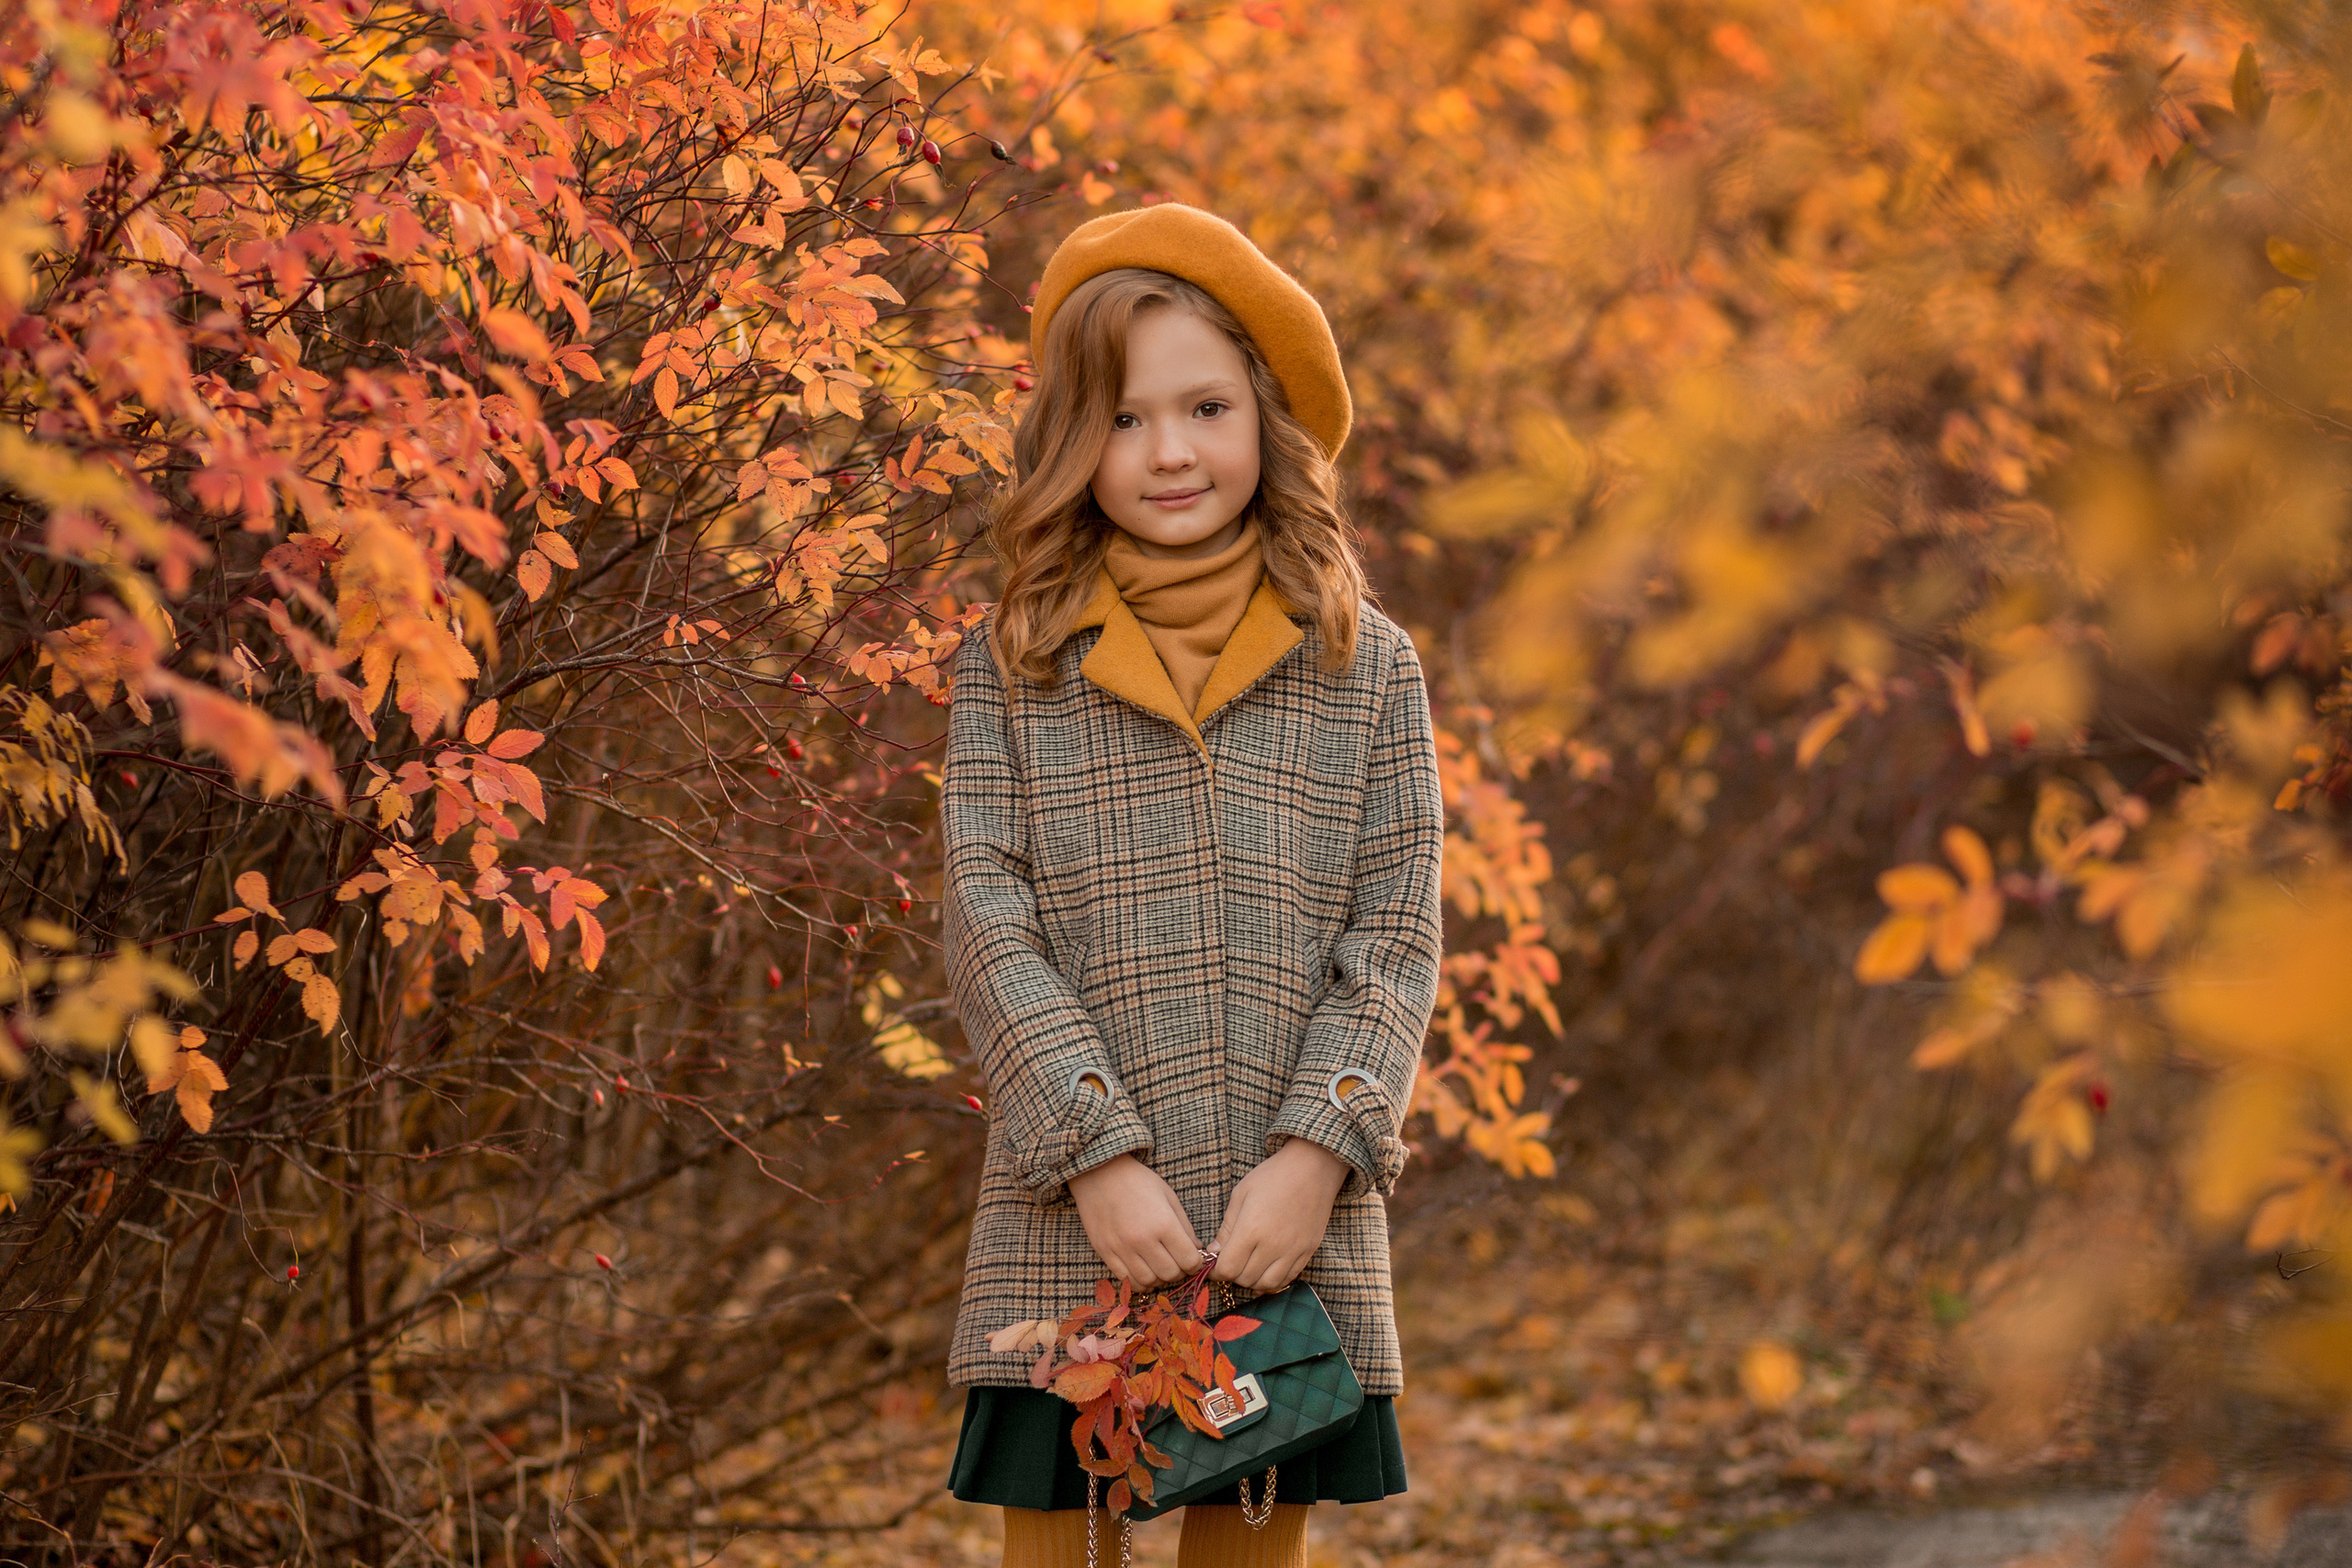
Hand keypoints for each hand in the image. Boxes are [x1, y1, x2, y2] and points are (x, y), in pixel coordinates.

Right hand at [1068, 1154, 1203, 1289]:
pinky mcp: (1105, 1252)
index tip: (1193, 1258)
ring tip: (1160, 1266)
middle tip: (1178, 1262)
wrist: (1099, 1173)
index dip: (1196, 1263)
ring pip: (1149, 1281)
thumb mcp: (1169, 1197)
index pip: (1189, 1260)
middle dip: (1179, 1271)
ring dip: (1159, 1278)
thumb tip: (1197, 1249)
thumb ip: (1185, 1226)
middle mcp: (1143, 1240)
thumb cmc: (1138, 1181)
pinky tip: (1143, 1270)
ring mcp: (1122, 1248)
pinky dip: (1139, 1281)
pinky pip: (1126, 1280)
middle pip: (1171, 1274)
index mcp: (1164, 1223)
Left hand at [1208, 1138, 1347, 1292]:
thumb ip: (1227, 1227)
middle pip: (1245, 1279)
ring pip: (1266, 1285)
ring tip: (1248, 1265)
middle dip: (1233, 1274)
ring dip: (1253, 1280)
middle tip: (1231, 1261)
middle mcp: (1272, 1245)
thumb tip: (1214, 1252)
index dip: (1216, 1270)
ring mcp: (1292, 1251)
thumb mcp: (1241, 1194)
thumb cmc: (1273, 1176)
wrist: (1313, 1168)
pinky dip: (1274, 1280)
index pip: (1228, 1269)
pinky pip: (1288, 1279)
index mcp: (1251, 1229)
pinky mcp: (1307, 1252)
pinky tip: (1267, 1268)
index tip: (1214, 1263)